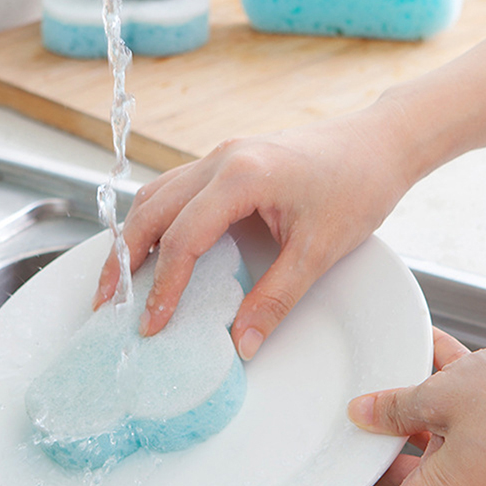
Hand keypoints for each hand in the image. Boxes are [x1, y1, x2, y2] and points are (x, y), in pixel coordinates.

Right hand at [94, 104, 411, 357]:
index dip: (162, 286)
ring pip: (155, 195)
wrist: (379, 142)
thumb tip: (242, 343)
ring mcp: (219, 155)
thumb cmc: (358, 186)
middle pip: (151, 211)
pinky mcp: (225, 160)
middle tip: (105, 302)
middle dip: (122, 259)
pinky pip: (173, 188)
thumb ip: (275, 299)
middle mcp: (221, 160)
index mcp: (242, 177)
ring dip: (132, 236)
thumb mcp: (319, 251)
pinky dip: (154, 219)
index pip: (183, 238)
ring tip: (118, 278)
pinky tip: (151, 245)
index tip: (151, 324)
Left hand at [286, 328, 485, 485]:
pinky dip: (434, 376)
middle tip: (335, 421)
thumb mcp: (447, 397)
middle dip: (365, 443)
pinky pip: (448, 404)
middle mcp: (458, 479)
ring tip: (384, 371)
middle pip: (389, 473)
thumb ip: (396, 407)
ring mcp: (473, 453)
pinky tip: (426, 346)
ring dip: (400, 402)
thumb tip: (361, 413)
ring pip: (416, 433)